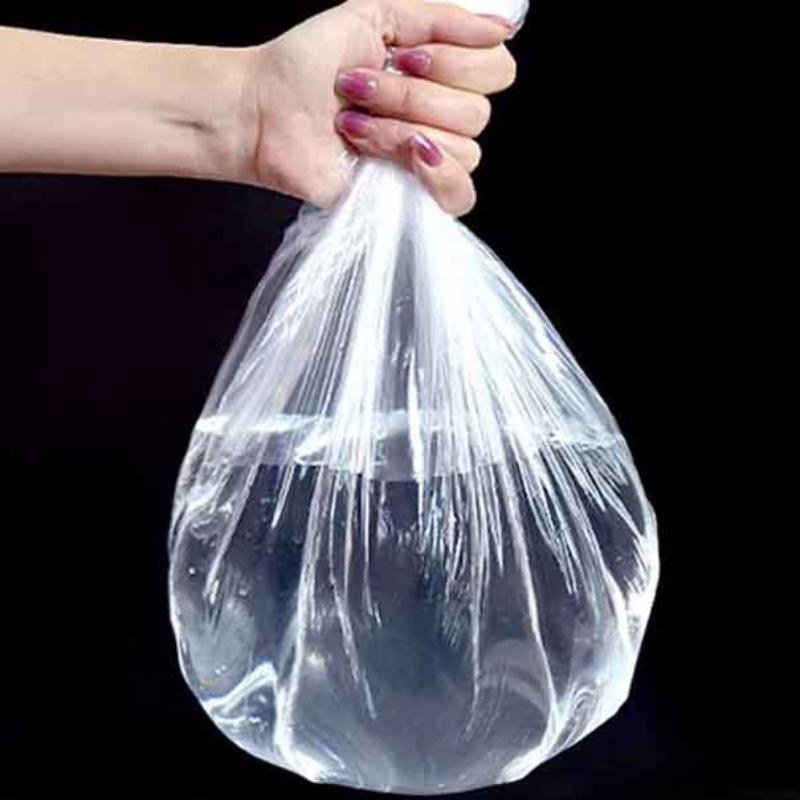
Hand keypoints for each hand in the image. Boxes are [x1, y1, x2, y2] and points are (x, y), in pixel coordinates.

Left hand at [240, 0, 516, 215]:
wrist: (264, 111)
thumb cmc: (307, 64)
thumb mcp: (374, 14)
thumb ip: (441, 18)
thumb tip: (502, 27)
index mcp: (438, 74)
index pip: (497, 70)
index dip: (457, 62)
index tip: (405, 55)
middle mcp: (440, 117)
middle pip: (477, 111)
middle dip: (411, 95)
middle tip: (360, 89)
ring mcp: (427, 159)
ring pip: (462, 147)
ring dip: (398, 126)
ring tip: (353, 122)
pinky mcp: (410, 196)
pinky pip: (459, 194)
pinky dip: (434, 170)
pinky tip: (401, 152)